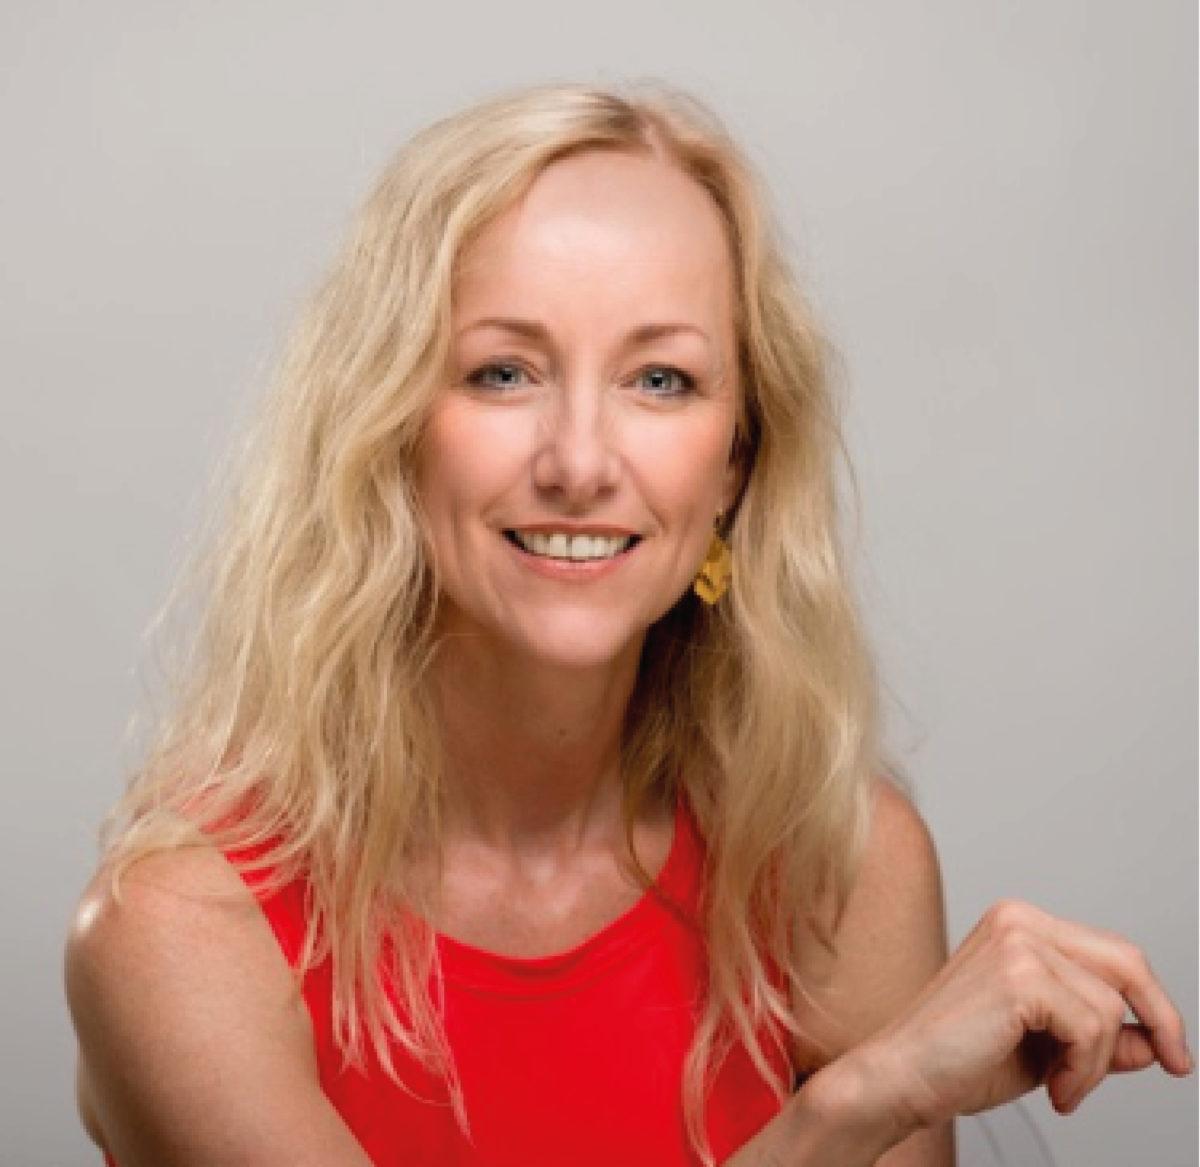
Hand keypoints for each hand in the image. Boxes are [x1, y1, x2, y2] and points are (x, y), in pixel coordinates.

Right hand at [848, 899, 1192, 1132]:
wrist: (902, 1076)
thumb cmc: (958, 1061)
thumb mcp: (1045, 1048)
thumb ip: (1096, 1035)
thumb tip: (1152, 1038)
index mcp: (1018, 924)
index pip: (1112, 952)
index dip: (1151, 1001)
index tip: (1171, 1047)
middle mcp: (1018, 919)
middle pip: (1125, 961)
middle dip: (1159, 1017)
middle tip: (1174, 1064)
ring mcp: (1017, 940)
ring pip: (1108, 1007)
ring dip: (1096, 1065)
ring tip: (1062, 1089)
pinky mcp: (1019, 974)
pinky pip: (1091, 1028)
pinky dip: (1084, 1071)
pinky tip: (1054, 1089)